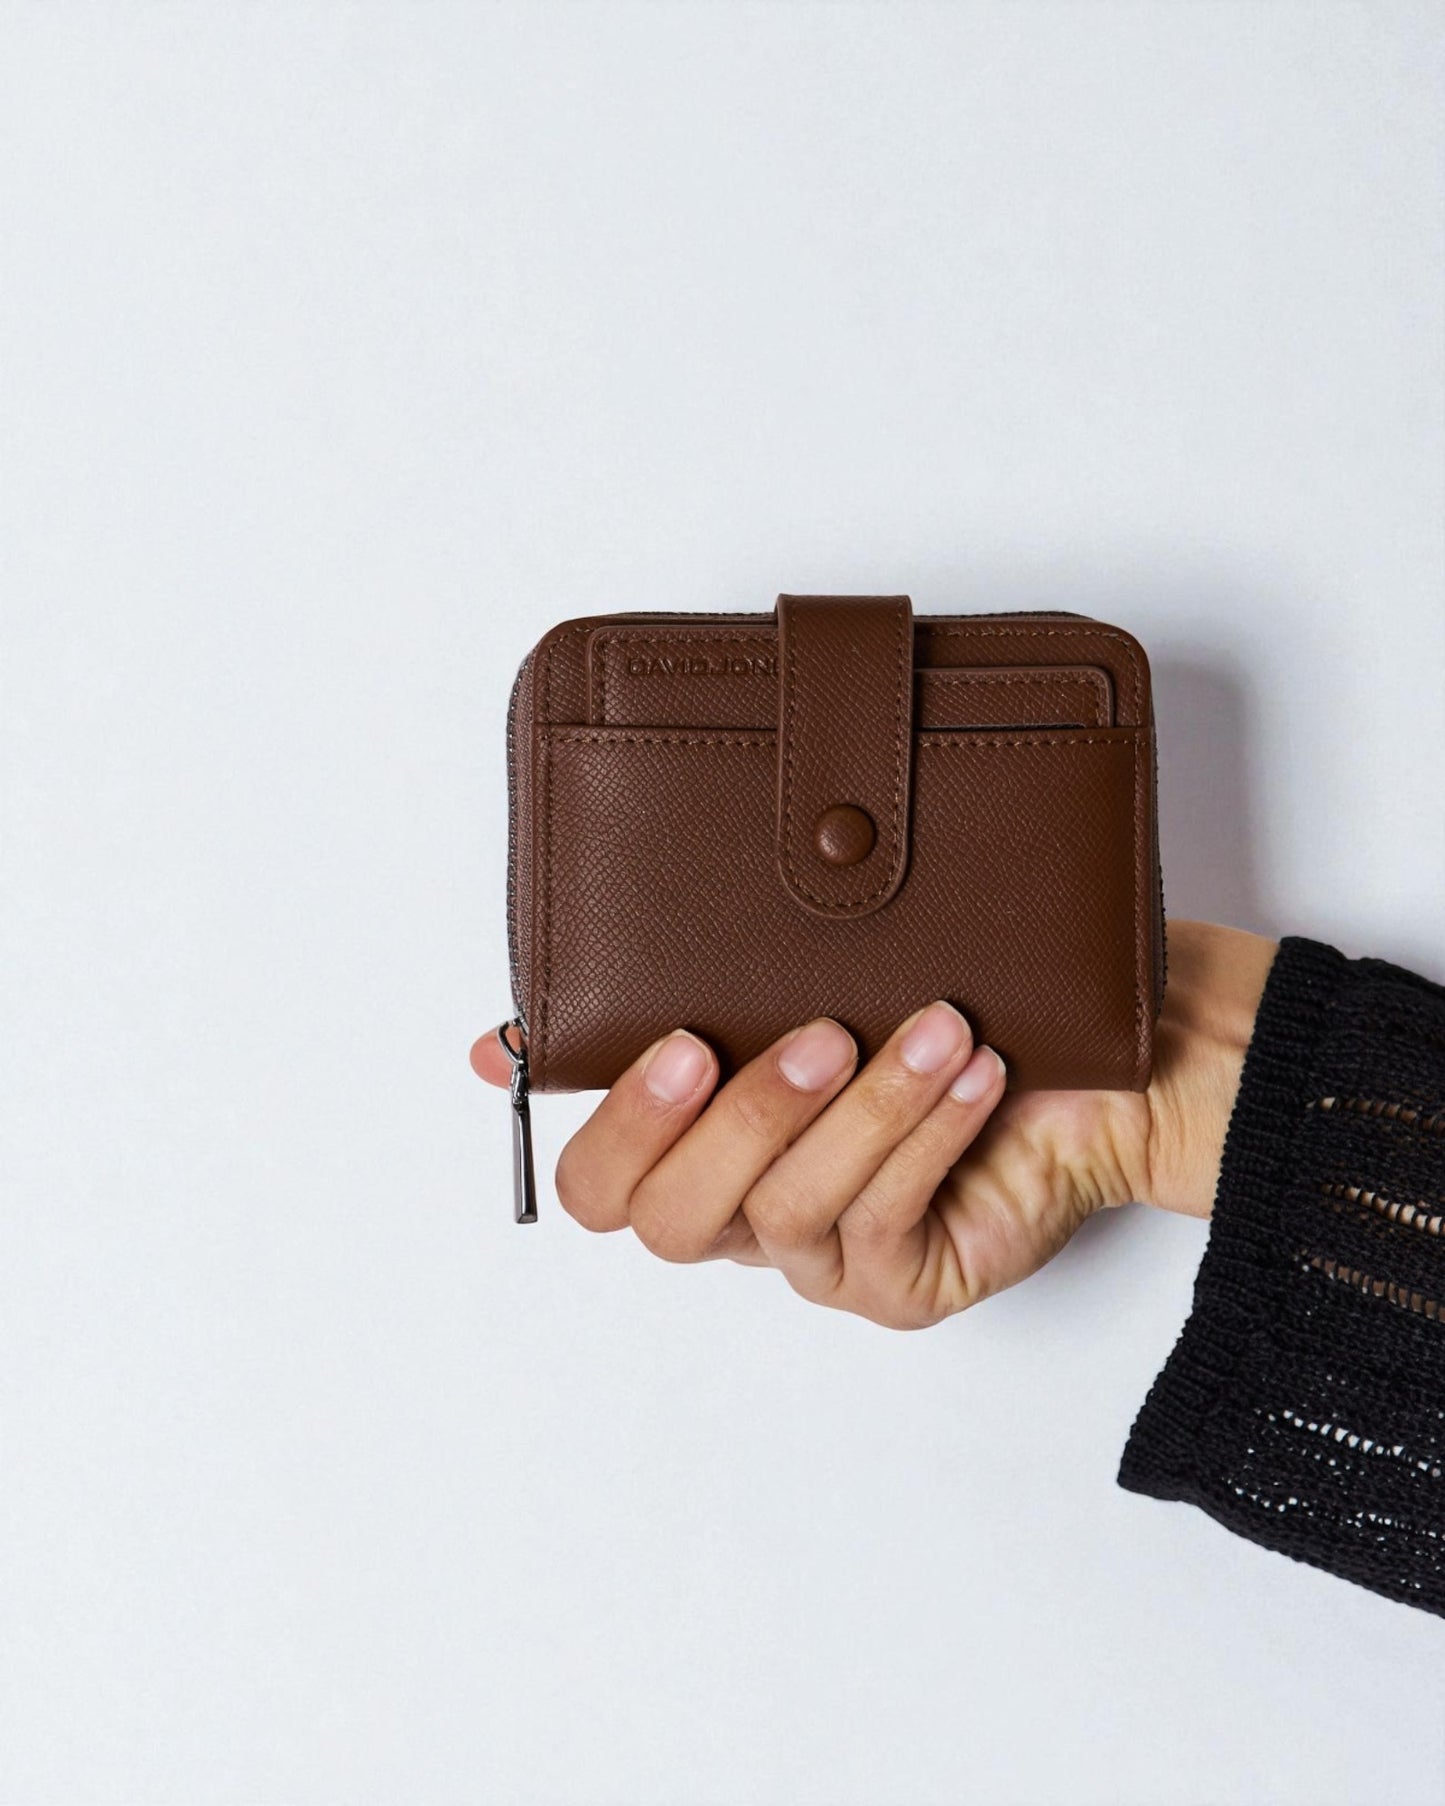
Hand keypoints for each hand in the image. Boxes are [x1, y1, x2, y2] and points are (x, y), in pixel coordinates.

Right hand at [470, 920, 1278, 1328]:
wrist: (1078, 1062)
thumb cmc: (928, 1007)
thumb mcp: (789, 987)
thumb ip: (665, 1004)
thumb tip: (496, 1045)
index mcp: (695, 1152)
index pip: (601, 1189)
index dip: (619, 1126)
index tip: (676, 1039)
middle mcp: (745, 1218)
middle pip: (678, 1220)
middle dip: (745, 1119)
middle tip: (816, 1032)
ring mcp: (822, 1261)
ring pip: (795, 1213)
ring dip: (867, 1111)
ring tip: (936, 1026)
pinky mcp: (902, 1285)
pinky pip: (892, 1223)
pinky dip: (930, 1136)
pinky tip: (973, 1072)